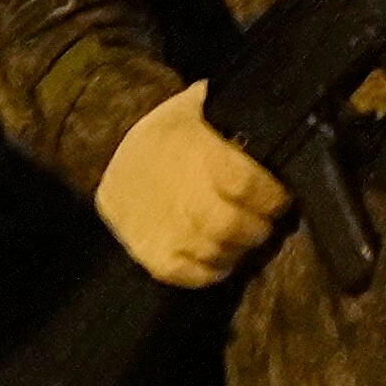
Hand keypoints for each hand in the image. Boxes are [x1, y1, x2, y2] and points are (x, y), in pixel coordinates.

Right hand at [97, 80, 290, 288]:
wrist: (105, 148)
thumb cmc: (165, 129)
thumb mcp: (201, 108)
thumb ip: (237, 116)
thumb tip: (274, 110)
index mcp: (210, 162)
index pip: (256, 190)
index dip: (274, 198)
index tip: (280, 197)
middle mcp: (194, 202)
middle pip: (243, 228)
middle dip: (261, 227)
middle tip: (264, 221)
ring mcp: (174, 234)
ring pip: (223, 255)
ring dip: (239, 249)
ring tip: (242, 237)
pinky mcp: (157, 258)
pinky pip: (195, 277)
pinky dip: (213, 270)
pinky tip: (220, 257)